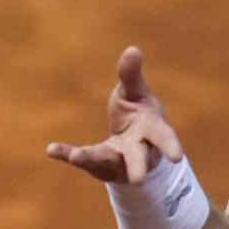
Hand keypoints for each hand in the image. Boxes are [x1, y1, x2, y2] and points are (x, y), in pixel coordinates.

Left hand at [47, 47, 182, 183]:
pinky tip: (52, 149)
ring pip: (107, 162)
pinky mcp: (99, 166)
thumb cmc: (138, 114)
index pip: (163, 137)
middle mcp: (138, 150)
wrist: (131, 143)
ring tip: (77, 157)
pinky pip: (84, 160)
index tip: (176, 156)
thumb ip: (131, 75)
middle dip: (138, 168)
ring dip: (93, 159)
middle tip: (138, 180)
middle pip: (139, 159)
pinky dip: (67, 154)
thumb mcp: (135, 93)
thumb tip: (132, 49)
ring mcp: (119, 161)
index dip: (170, 146)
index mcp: (152, 130)